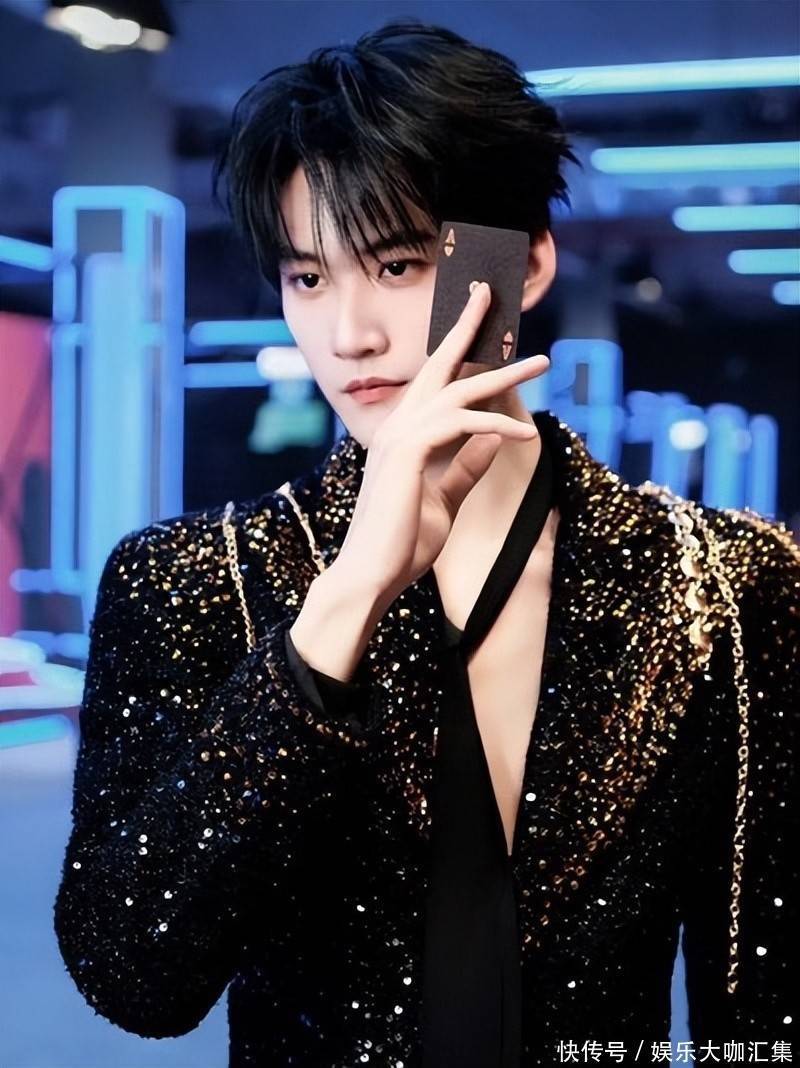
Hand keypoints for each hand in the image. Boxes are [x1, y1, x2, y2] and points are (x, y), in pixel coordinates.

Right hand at [335, 281, 549, 606]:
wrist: (373, 575)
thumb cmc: (403, 543)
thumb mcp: (446, 500)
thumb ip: (466, 467)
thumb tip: (492, 436)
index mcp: (403, 436)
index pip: (435, 384)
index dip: (459, 350)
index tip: (483, 327)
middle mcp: (398, 428)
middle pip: (439, 365)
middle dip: (467, 327)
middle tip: (492, 294)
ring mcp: (399, 438)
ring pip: (458, 390)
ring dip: (504, 374)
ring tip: (543, 362)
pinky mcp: (409, 454)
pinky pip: (460, 425)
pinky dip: (495, 424)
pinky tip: (522, 432)